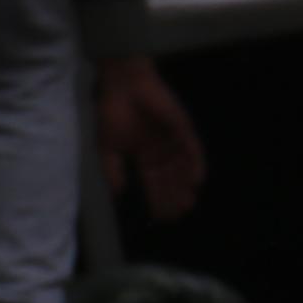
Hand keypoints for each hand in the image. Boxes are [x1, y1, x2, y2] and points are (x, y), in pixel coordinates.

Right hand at [98, 54, 204, 219]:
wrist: (122, 85)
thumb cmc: (112, 112)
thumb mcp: (106, 146)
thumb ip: (113, 169)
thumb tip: (118, 194)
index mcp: (144, 155)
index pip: (153, 182)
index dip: (157, 199)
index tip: (160, 217)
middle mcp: (162, 151)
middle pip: (170, 179)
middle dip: (173, 197)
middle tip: (177, 215)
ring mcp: (174, 140)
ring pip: (183, 168)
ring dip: (185, 186)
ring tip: (187, 203)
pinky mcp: (183, 128)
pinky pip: (193, 150)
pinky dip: (196, 165)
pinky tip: (196, 181)